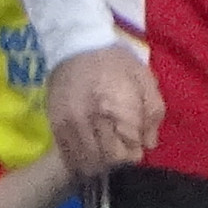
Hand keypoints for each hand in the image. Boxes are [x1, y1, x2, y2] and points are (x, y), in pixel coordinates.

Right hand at [45, 45, 162, 178]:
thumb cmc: (116, 61)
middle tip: (119, 149)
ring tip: (102, 151)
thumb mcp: (145, 79)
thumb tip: (149, 144)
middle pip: (106, 163)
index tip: (134, 145)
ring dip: (97, 163)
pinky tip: (86, 151)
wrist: (76, 43)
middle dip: (116, 161)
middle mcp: (91, 122)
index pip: (128, 155)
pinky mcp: (55, 125)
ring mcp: (70, 125)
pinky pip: (66, 155)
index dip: (133, 153)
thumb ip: (153, 114)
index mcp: (118, 111)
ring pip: (85, 163)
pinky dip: (78, 160)